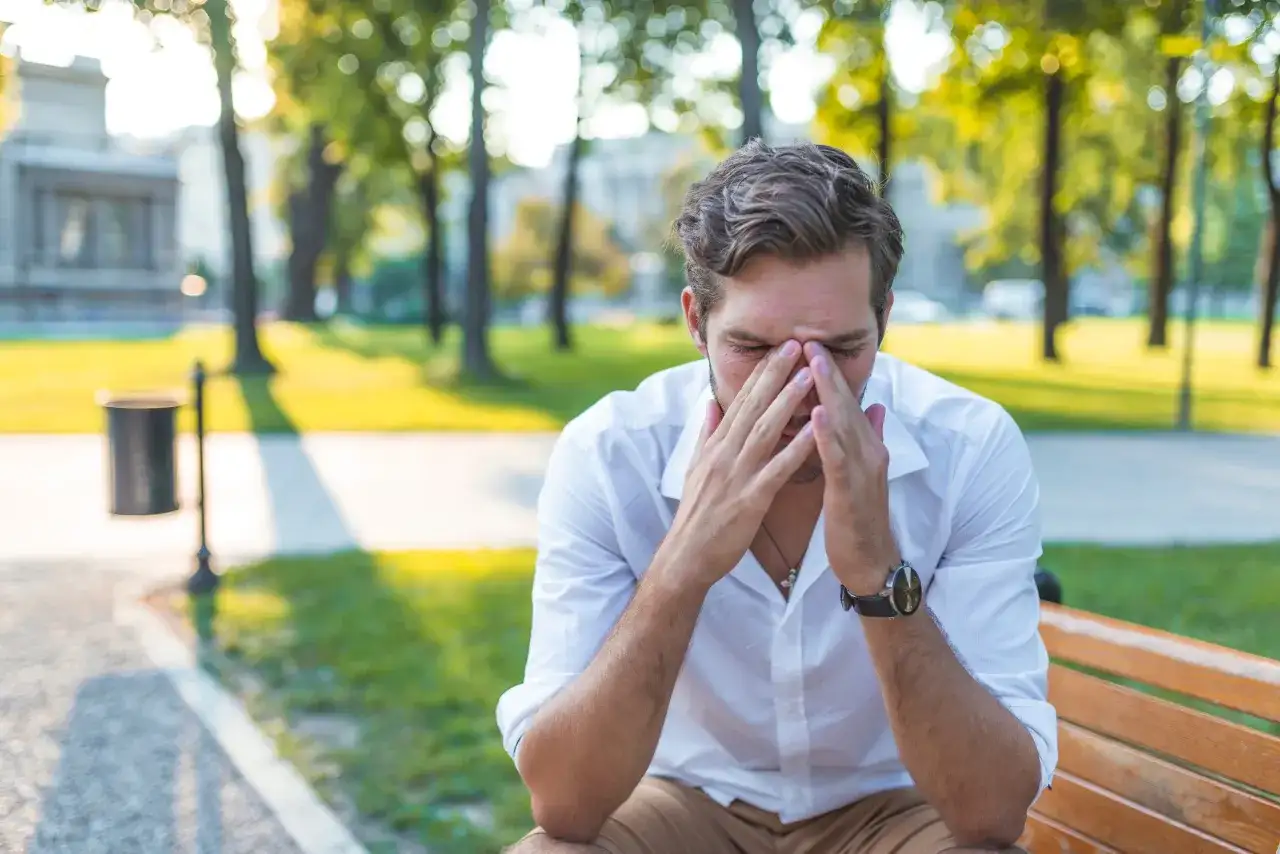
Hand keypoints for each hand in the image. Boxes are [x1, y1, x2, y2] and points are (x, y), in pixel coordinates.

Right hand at [662, 340, 818, 590]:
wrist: (687, 556)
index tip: (778, 348)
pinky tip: (815, 430)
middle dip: (775, 374)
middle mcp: (724, 453)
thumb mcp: (695, 468)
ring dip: (788, 401)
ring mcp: (737, 474)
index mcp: (716, 445)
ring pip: (765, 430)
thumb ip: (706, 435)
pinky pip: (777, 469)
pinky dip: (796, 447)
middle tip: (796, 344)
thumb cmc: (696, 515)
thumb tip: (710, 406)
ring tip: (808, 375)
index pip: (740, 400)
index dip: (760, 373)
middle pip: (752, 406)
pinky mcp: (750, 498)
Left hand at [805, 342, 900, 595]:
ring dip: (828, 392)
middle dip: (827, 372)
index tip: (809, 345)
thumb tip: (875, 406)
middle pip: (845, 405)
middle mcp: (867, 452)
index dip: (829, 375)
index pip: (845, 404)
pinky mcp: (851, 491)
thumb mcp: (861, 474)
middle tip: (808, 339)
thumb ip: (867, 439)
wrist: (870, 563)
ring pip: (844, 424)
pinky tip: (817, 414)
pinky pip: (838, 458)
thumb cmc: (858, 518)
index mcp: (864, 448)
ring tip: (812, 363)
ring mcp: (862, 471)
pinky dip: (828, 434)